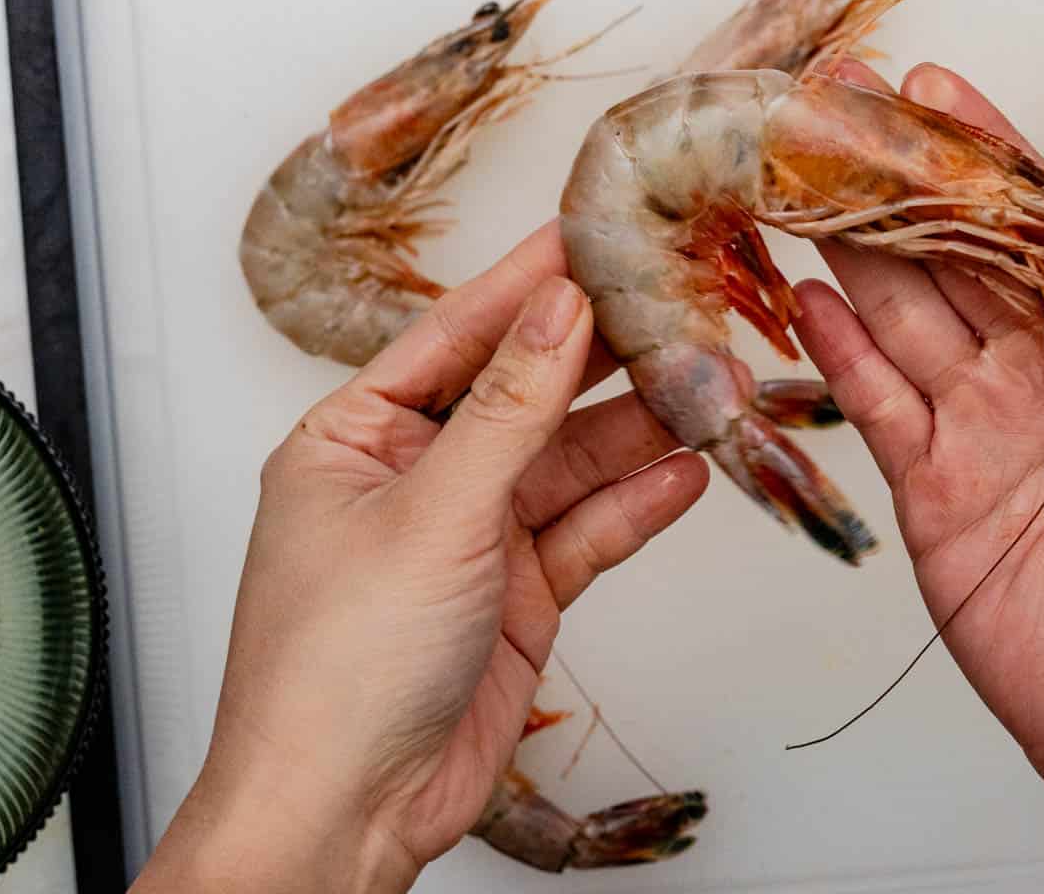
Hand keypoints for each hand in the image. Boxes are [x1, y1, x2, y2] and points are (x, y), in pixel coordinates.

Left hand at [133, 225, 706, 893]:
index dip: (528, 283)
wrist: (345, 813)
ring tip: (710, 387)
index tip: (591, 230)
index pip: (455, 335)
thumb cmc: (333, 671)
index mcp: (355, 438)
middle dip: (603, 357)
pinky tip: (689, 470)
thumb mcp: (431, 513)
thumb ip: (508, 408)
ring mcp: (469, 538)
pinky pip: (587, 531)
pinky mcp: (516, 595)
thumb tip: (556, 308)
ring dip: (638, 431)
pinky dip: (636, 505)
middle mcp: (414, 477)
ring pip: (569, 463)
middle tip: (678, 304)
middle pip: (525, 394)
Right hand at [796, 61, 1043, 890]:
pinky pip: (877, 403)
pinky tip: (804, 296)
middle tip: (842, 111)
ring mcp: (983, 426)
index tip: (940, 96)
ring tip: (803, 179)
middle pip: (960, 256)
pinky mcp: (932, 488)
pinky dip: (838, 351)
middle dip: (903, 181)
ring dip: (855, 246)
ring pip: (906, 312)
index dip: (993, 161)